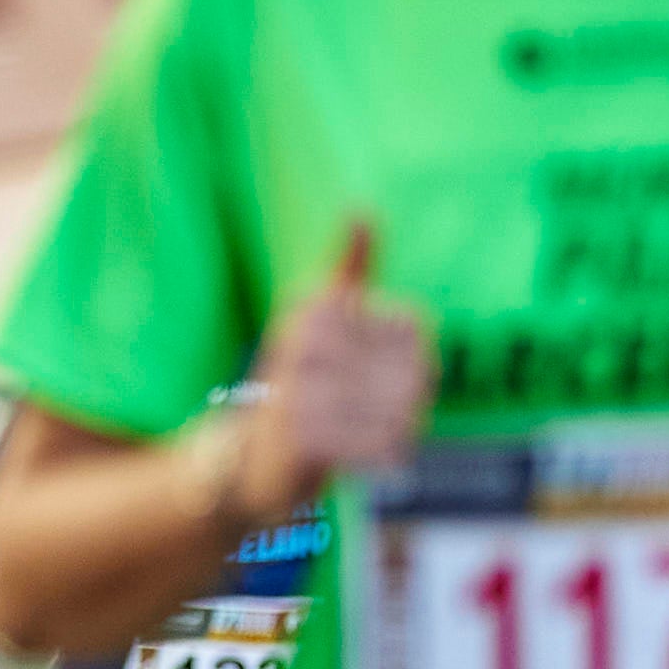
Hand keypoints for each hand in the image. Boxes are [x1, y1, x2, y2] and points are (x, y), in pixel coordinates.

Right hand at [235, 221, 433, 524]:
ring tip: (376, 435)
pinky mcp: (302, 438)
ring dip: (400, 429)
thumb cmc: (300, 383)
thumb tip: (361, 208)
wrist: (250, 460)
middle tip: (385, 413)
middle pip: (412, 370)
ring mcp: (299, 391)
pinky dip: (385, 454)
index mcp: (317, 307)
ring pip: (400, 409)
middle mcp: (305, 342)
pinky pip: (379, 443)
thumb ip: (349, 267)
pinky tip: (373, 456)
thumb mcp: (320, 317)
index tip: (388, 371)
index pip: (413, 327)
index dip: (418, 355)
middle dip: (410, 398)